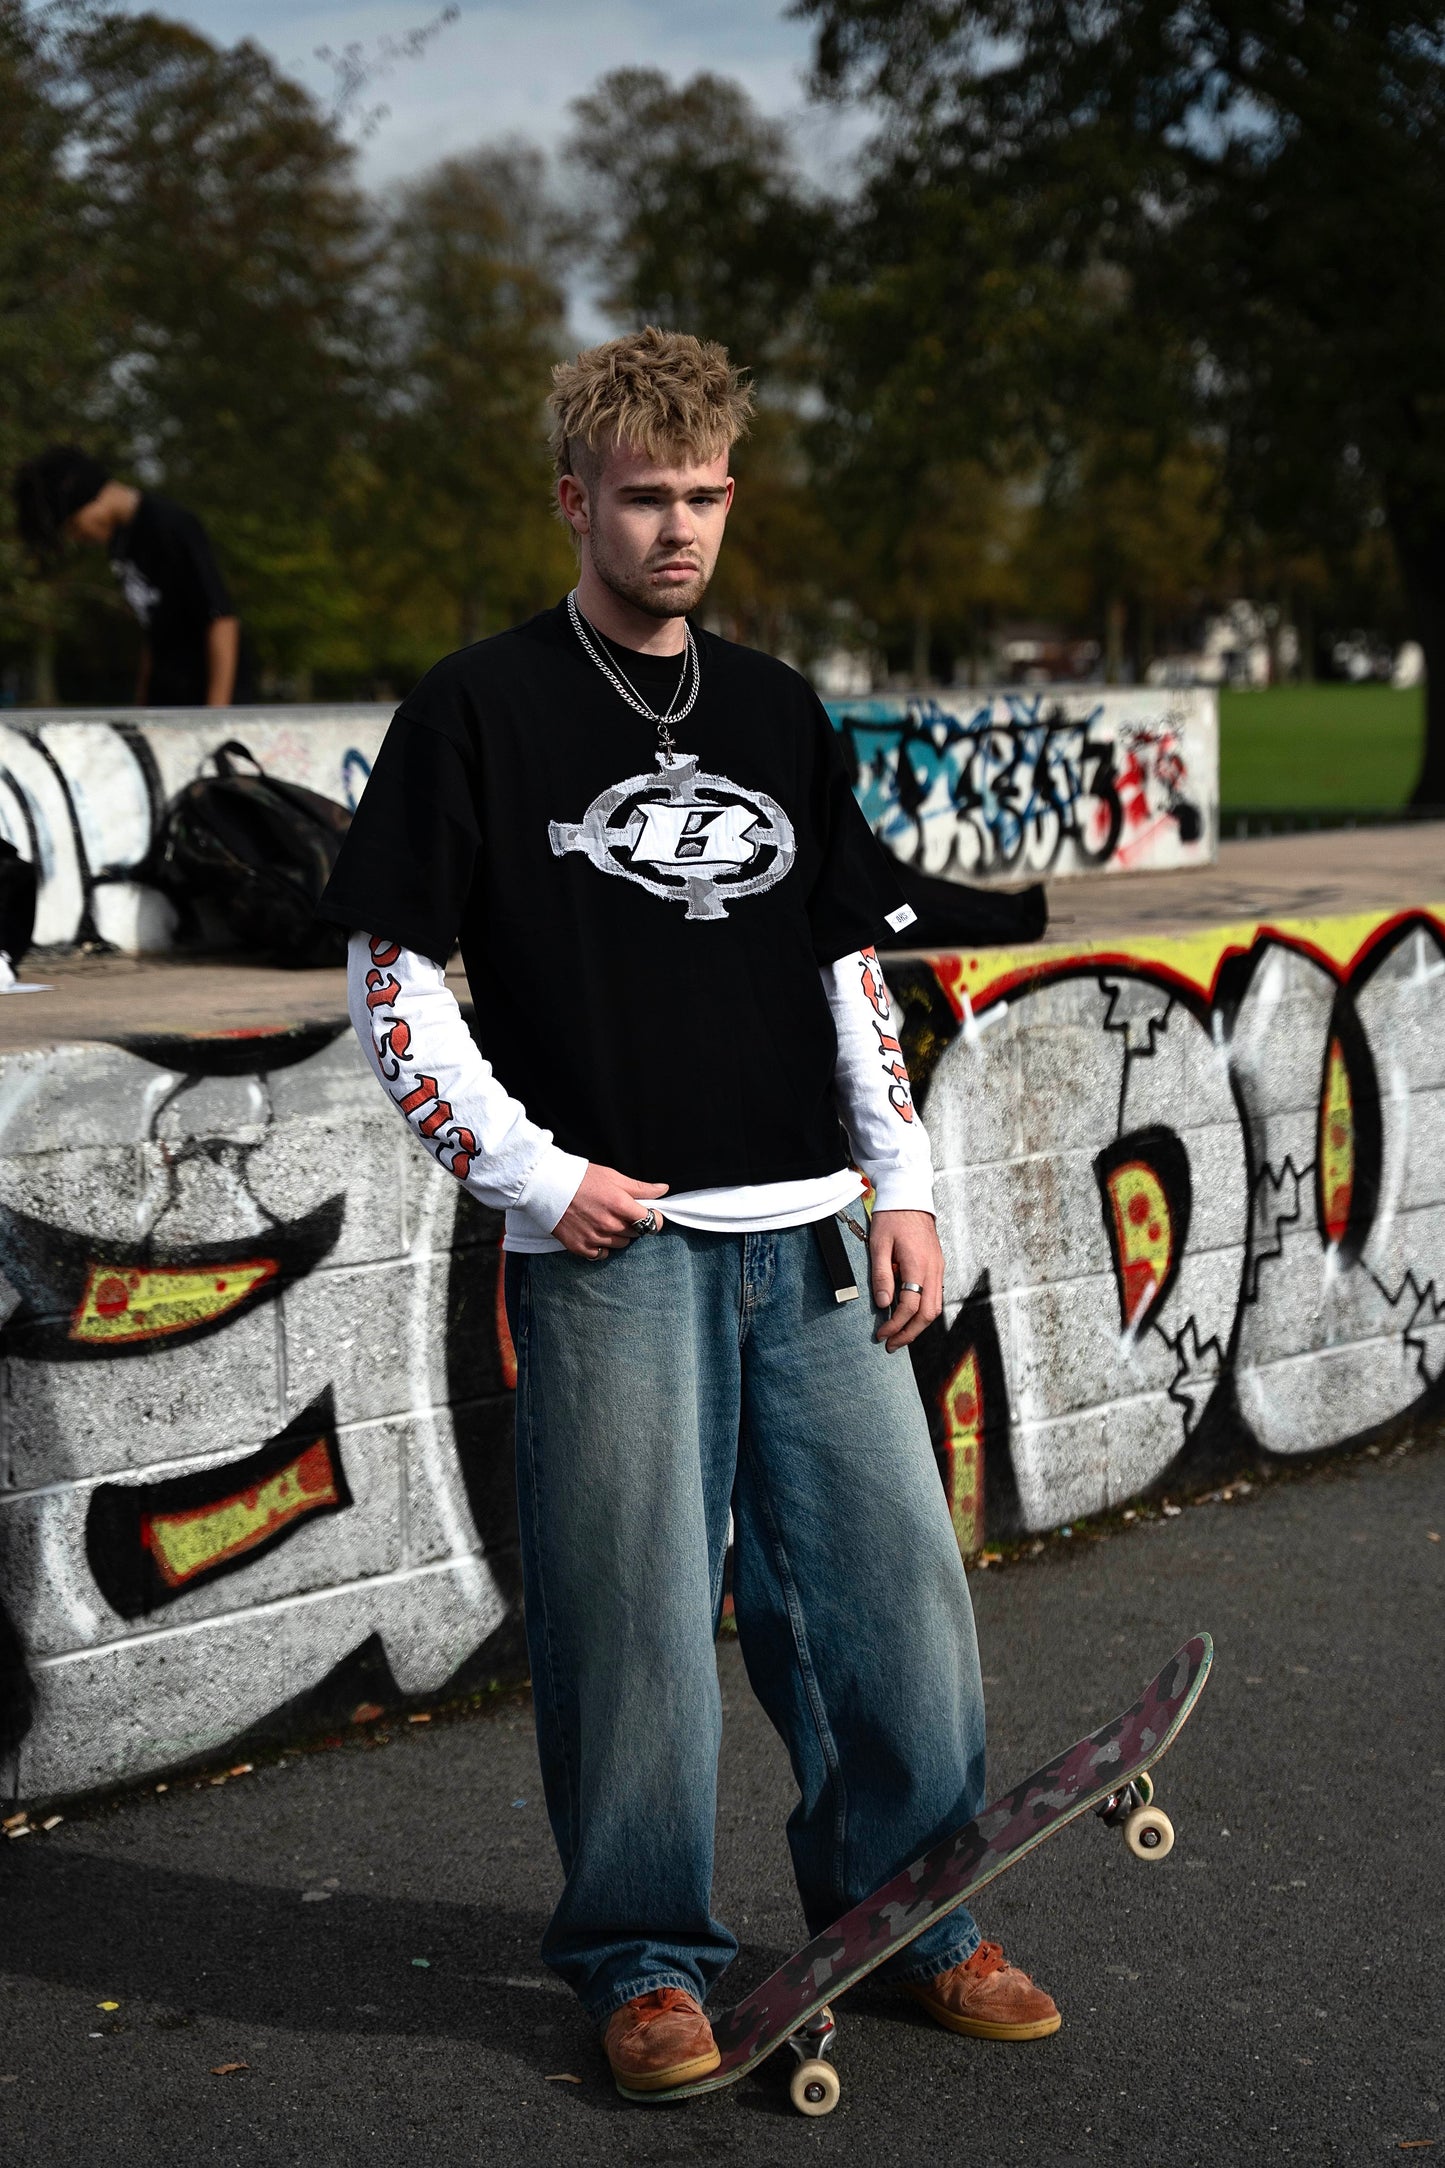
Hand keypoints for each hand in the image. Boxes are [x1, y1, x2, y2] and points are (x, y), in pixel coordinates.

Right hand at [553, 1164, 667, 1258]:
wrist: (547, 1186)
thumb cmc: (581, 1178)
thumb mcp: (613, 1176)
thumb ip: (640, 1187)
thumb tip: (663, 1189)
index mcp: (620, 1206)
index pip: (651, 1222)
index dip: (654, 1218)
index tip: (649, 1214)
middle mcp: (610, 1225)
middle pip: (635, 1233)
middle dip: (632, 1224)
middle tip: (619, 1212)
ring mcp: (595, 1238)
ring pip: (620, 1245)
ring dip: (618, 1235)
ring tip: (604, 1220)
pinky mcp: (580, 1247)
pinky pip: (601, 1255)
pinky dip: (602, 1247)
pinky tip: (594, 1233)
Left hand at [868, 1208, 943, 1351]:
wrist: (910, 1196)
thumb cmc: (892, 1218)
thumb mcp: (878, 1244)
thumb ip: (881, 1275)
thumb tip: (884, 1304)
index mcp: (918, 1265)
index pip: (910, 1306)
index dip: (895, 1325)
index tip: (880, 1334)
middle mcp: (933, 1270)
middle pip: (928, 1314)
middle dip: (910, 1333)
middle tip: (891, 1345)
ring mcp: (938, 1268)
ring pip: (935, 1308)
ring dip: (918, 1326)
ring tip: (900, 1336)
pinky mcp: (937, 1266)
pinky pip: (935, 1296)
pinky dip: (923, 1312)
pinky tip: (909, 1316)